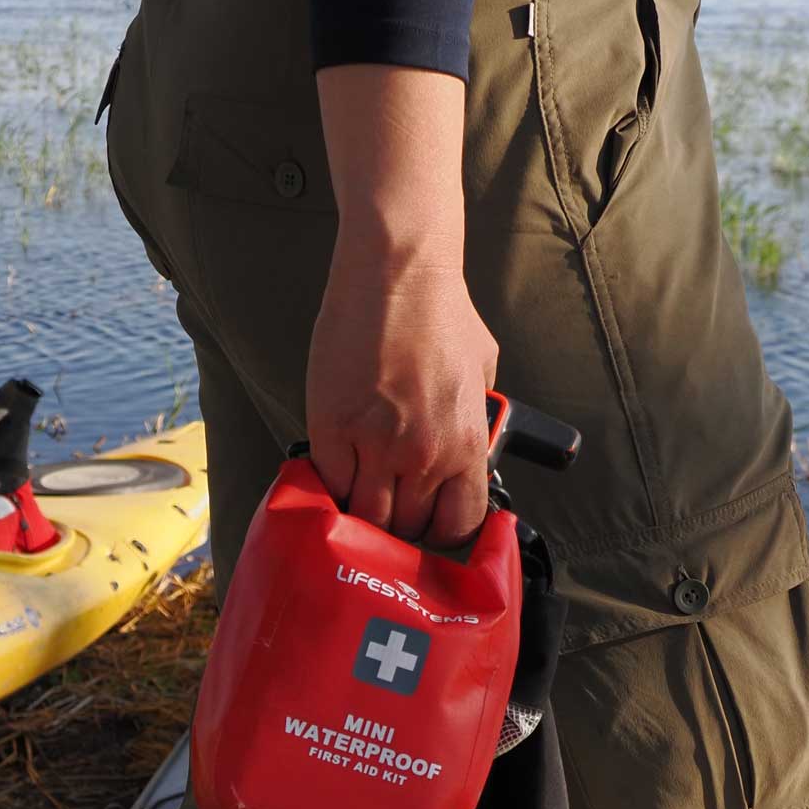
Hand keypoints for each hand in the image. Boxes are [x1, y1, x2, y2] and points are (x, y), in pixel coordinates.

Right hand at [308, 64, 496, 544]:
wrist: (397, 272)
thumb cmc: (440, 312)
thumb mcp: (481, 373)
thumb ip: (474, 419)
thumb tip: (467, 444)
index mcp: (466, 444)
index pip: (458, 526)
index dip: (439, 536)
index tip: (426, 529)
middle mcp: (423, 453)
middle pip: (405, 529)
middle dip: (395, 529)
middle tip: (383, 515)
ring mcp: (374, 443)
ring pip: (363, 516)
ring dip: (357, 517)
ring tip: (353, 503)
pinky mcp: (331, 425)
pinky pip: (327, 483)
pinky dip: (327, 489)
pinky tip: (330, 478)